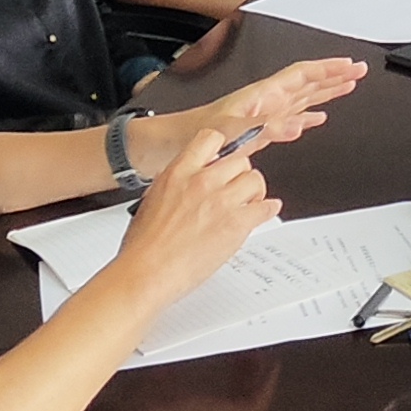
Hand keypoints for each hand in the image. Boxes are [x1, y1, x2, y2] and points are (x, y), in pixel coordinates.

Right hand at [118, 126, 283, 304]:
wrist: (146, 272)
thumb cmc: (143, 246)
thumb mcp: (152, 200)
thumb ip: (175, 185)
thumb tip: (186, 184)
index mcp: (178, 173)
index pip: (211, 139)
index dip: (223, 149)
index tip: (225, 160)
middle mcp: (201, 182)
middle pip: (240, 160)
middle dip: (240, 175)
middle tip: (238, 188)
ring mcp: (220, 201)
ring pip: (255, 180)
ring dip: (254, 192)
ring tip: (249, 203)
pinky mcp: (235, 224)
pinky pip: (265, 208)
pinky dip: (267, 210)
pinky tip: (265, 212)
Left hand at [196, 56, 363, 152]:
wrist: (169, 147)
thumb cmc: (192, 133)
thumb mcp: (231, 129)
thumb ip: (265, 127)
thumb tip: (296, 124)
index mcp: (261, 95)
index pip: (301, 76)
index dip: (327, 69)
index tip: (348, 66)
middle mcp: (265, 102)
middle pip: (308, 83)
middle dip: (334, 76)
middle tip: (358, 71)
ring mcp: (263, 116)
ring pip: (303, 99)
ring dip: (325, 93)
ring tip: (346, 86)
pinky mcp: (259, 132)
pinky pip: (291, 120)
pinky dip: (307, 118)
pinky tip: (315, 119)